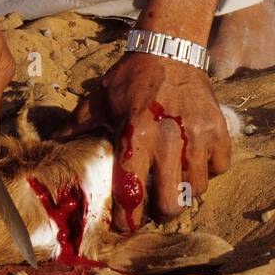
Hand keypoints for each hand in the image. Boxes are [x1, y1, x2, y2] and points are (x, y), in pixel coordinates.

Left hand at [57, 52, 231, 229]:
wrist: (169, 49)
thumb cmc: (131, 77)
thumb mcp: (99, 98)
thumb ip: (78, 124)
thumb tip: (54, 142)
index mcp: (135, 134)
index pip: (131, 191)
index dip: (128, 217)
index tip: (125, 224)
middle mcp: (168, 139)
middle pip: (170, 202)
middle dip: (160, 212)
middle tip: (154, 207)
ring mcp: (197, 136)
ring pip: (197, 189)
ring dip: (185, 191)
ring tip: (175, 183)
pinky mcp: (218, 130)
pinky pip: (220, 167)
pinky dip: (209, 169)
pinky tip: (195, 161)